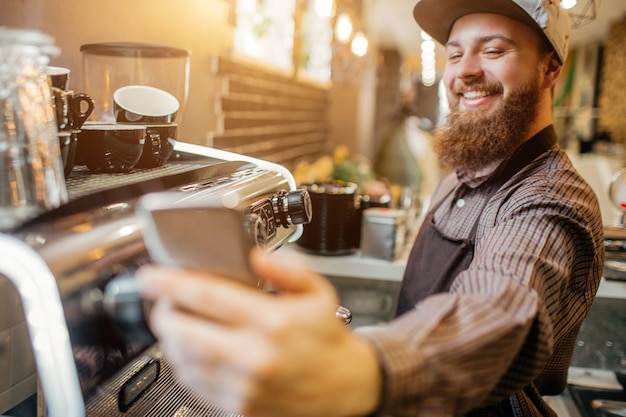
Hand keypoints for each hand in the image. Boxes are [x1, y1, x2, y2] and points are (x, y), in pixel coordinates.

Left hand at [136, 248, 380, 416]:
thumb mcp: (319, 293)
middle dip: (162, 310)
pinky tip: (190, 349)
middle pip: (183, 331)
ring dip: (169, 337)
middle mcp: (254, 356)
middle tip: (161, 298)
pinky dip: (182, 363)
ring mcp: (243, 386)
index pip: (208, 296)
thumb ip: (288, 269)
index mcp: (273, 322)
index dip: (171, 283)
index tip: (151, 275)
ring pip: (182, 359)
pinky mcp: (238, 407)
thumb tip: (256, 256)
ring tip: (174, 321)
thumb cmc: (327, 340)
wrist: (344, 388)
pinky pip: (194, 384)